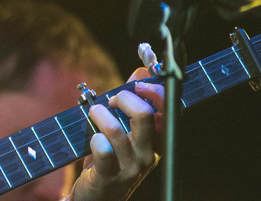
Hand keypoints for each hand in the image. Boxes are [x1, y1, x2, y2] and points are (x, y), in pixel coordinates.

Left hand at [68, 68, 163, 200]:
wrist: (97, 195)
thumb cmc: (110, 159)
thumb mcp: (125, 130)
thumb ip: (131, 101)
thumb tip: (141, 72)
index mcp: (156, 140)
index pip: (167, 111)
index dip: (154, 91)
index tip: (138, 84)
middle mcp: (148, 153)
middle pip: (144, 115)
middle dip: (123, 98)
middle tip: (110, 100)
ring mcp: (131, 167)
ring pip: (115, 129)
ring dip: (99, 114)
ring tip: (93, 113)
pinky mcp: (110, 176)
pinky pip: (101, 148)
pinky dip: (93, 138)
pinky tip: (93, 140)